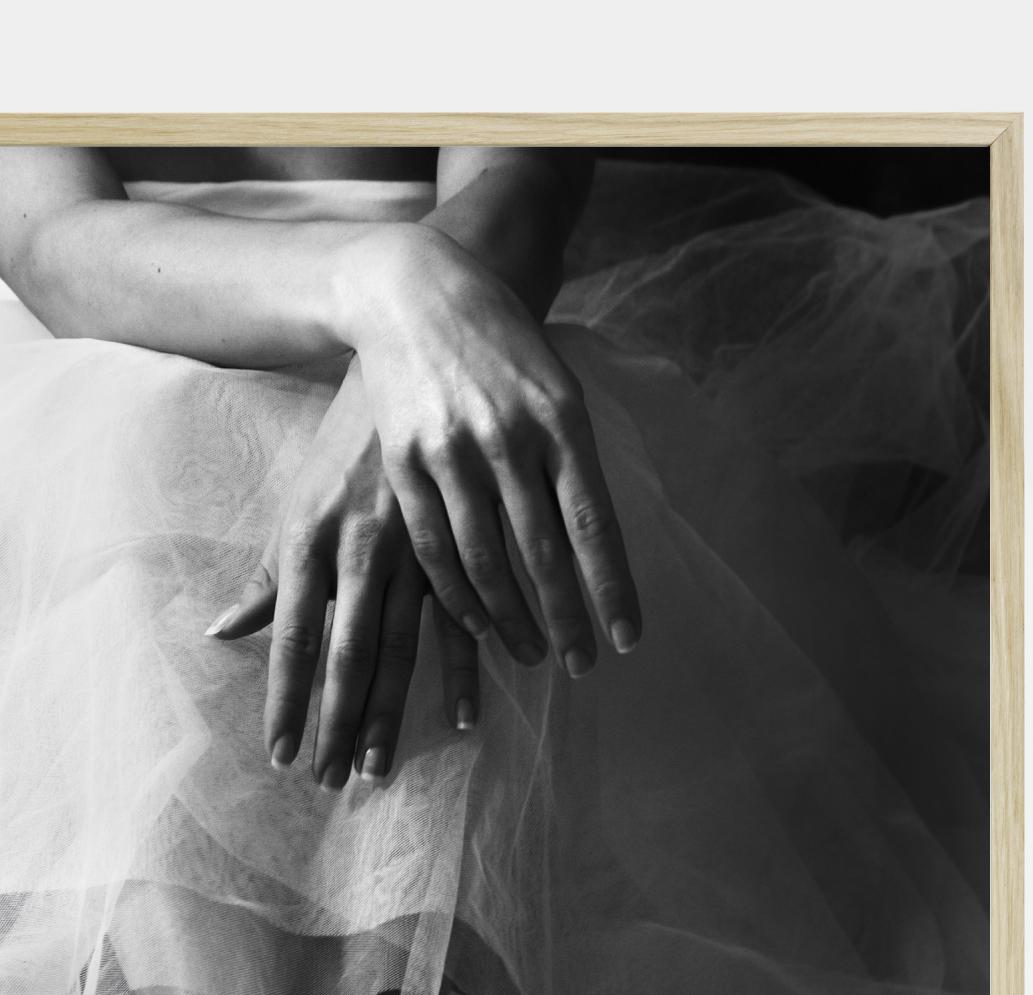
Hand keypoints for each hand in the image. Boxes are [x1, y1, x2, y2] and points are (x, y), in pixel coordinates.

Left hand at [207, 365, 478, 787]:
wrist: (413, 364)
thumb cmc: (347, 445)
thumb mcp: (300, 504)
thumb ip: (268, 574)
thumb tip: (223, 631)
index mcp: (311, 541)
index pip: (292, 640)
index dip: (285, 702)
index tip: (279, 756)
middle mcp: (359, 551)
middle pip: (344, 657)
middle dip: (333, 724)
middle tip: (327, 782)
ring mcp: (413, 550)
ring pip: (399, 649)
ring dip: (388, 714)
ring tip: (376, 769)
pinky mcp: (458, 543)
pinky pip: (463, 621)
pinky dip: (463, 673)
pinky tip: (461, 719)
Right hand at [337, 225, 641, 675]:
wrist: (415, 290)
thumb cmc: (502, 346)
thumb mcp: (555, 388)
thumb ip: (572, 463)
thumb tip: (591, 546)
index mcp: (561, 419)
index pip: (594, 524)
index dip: (611, 588)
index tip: (627, 640)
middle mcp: (509, 438)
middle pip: (543, 553)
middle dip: (566, 618)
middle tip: (582, 666)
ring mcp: (452, 451)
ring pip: (486, 560)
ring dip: (513, 618)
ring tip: (533, 654)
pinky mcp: (406, 462)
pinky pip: (435, 547)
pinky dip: (458, 594)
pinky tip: (478, 624)